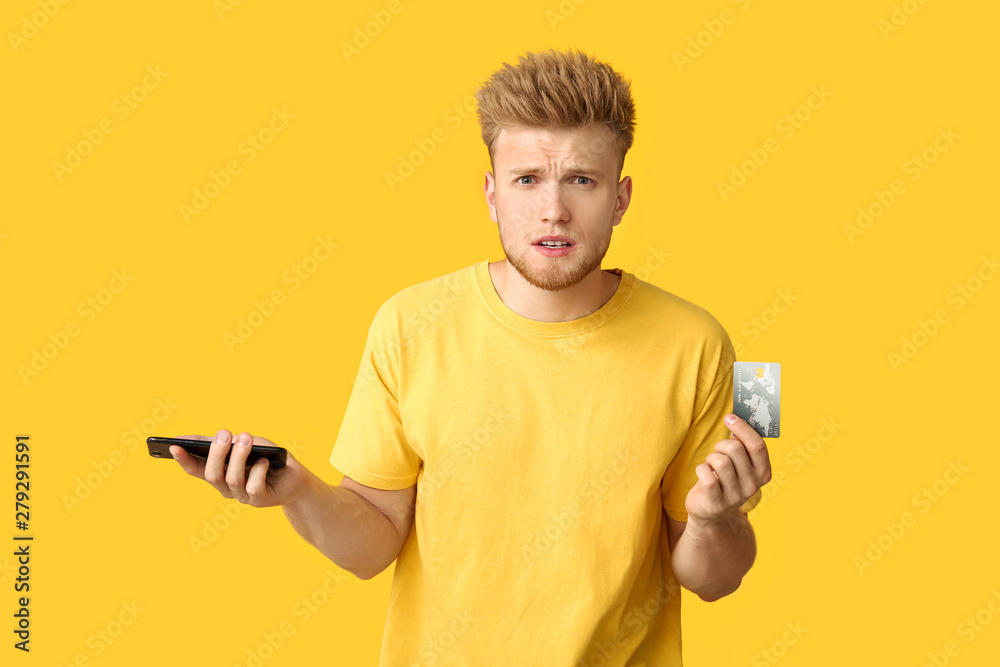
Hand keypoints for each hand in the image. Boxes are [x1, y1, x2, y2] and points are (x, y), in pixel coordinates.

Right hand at [169, 429, 307, 507]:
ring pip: (232, 480)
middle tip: (225, 434)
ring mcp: (242, 496)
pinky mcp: (259, 500)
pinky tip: (264, 461)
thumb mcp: (245, 443)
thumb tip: (201, 437)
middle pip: (212, 474)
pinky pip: (254, 487)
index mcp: (219, 473)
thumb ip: (226, 442)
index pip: (195, 469)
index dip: (183, 460)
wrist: (293, 475)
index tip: (173, 446)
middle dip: (217, 452)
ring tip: (247, 439)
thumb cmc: (266, 456)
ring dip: (239, 457)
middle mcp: (226, 487)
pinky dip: (259, 470)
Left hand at [684, 413, 771, 526]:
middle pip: (735, 449)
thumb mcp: (738, 462)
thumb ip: (741, 443)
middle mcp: (753, 486)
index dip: (743, 428)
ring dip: (710, 458)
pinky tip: (704, 474)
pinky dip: (701, 469)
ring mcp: (736, 497)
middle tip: (718, 451)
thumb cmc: (724, 478)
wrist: (711, 511)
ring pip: (720, 461)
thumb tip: (736, 418)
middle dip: (721, 444)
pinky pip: (706, 476)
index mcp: (763, 473)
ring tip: (711, 465)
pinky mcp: (717, 504)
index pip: (757, 446)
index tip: (729, 417)